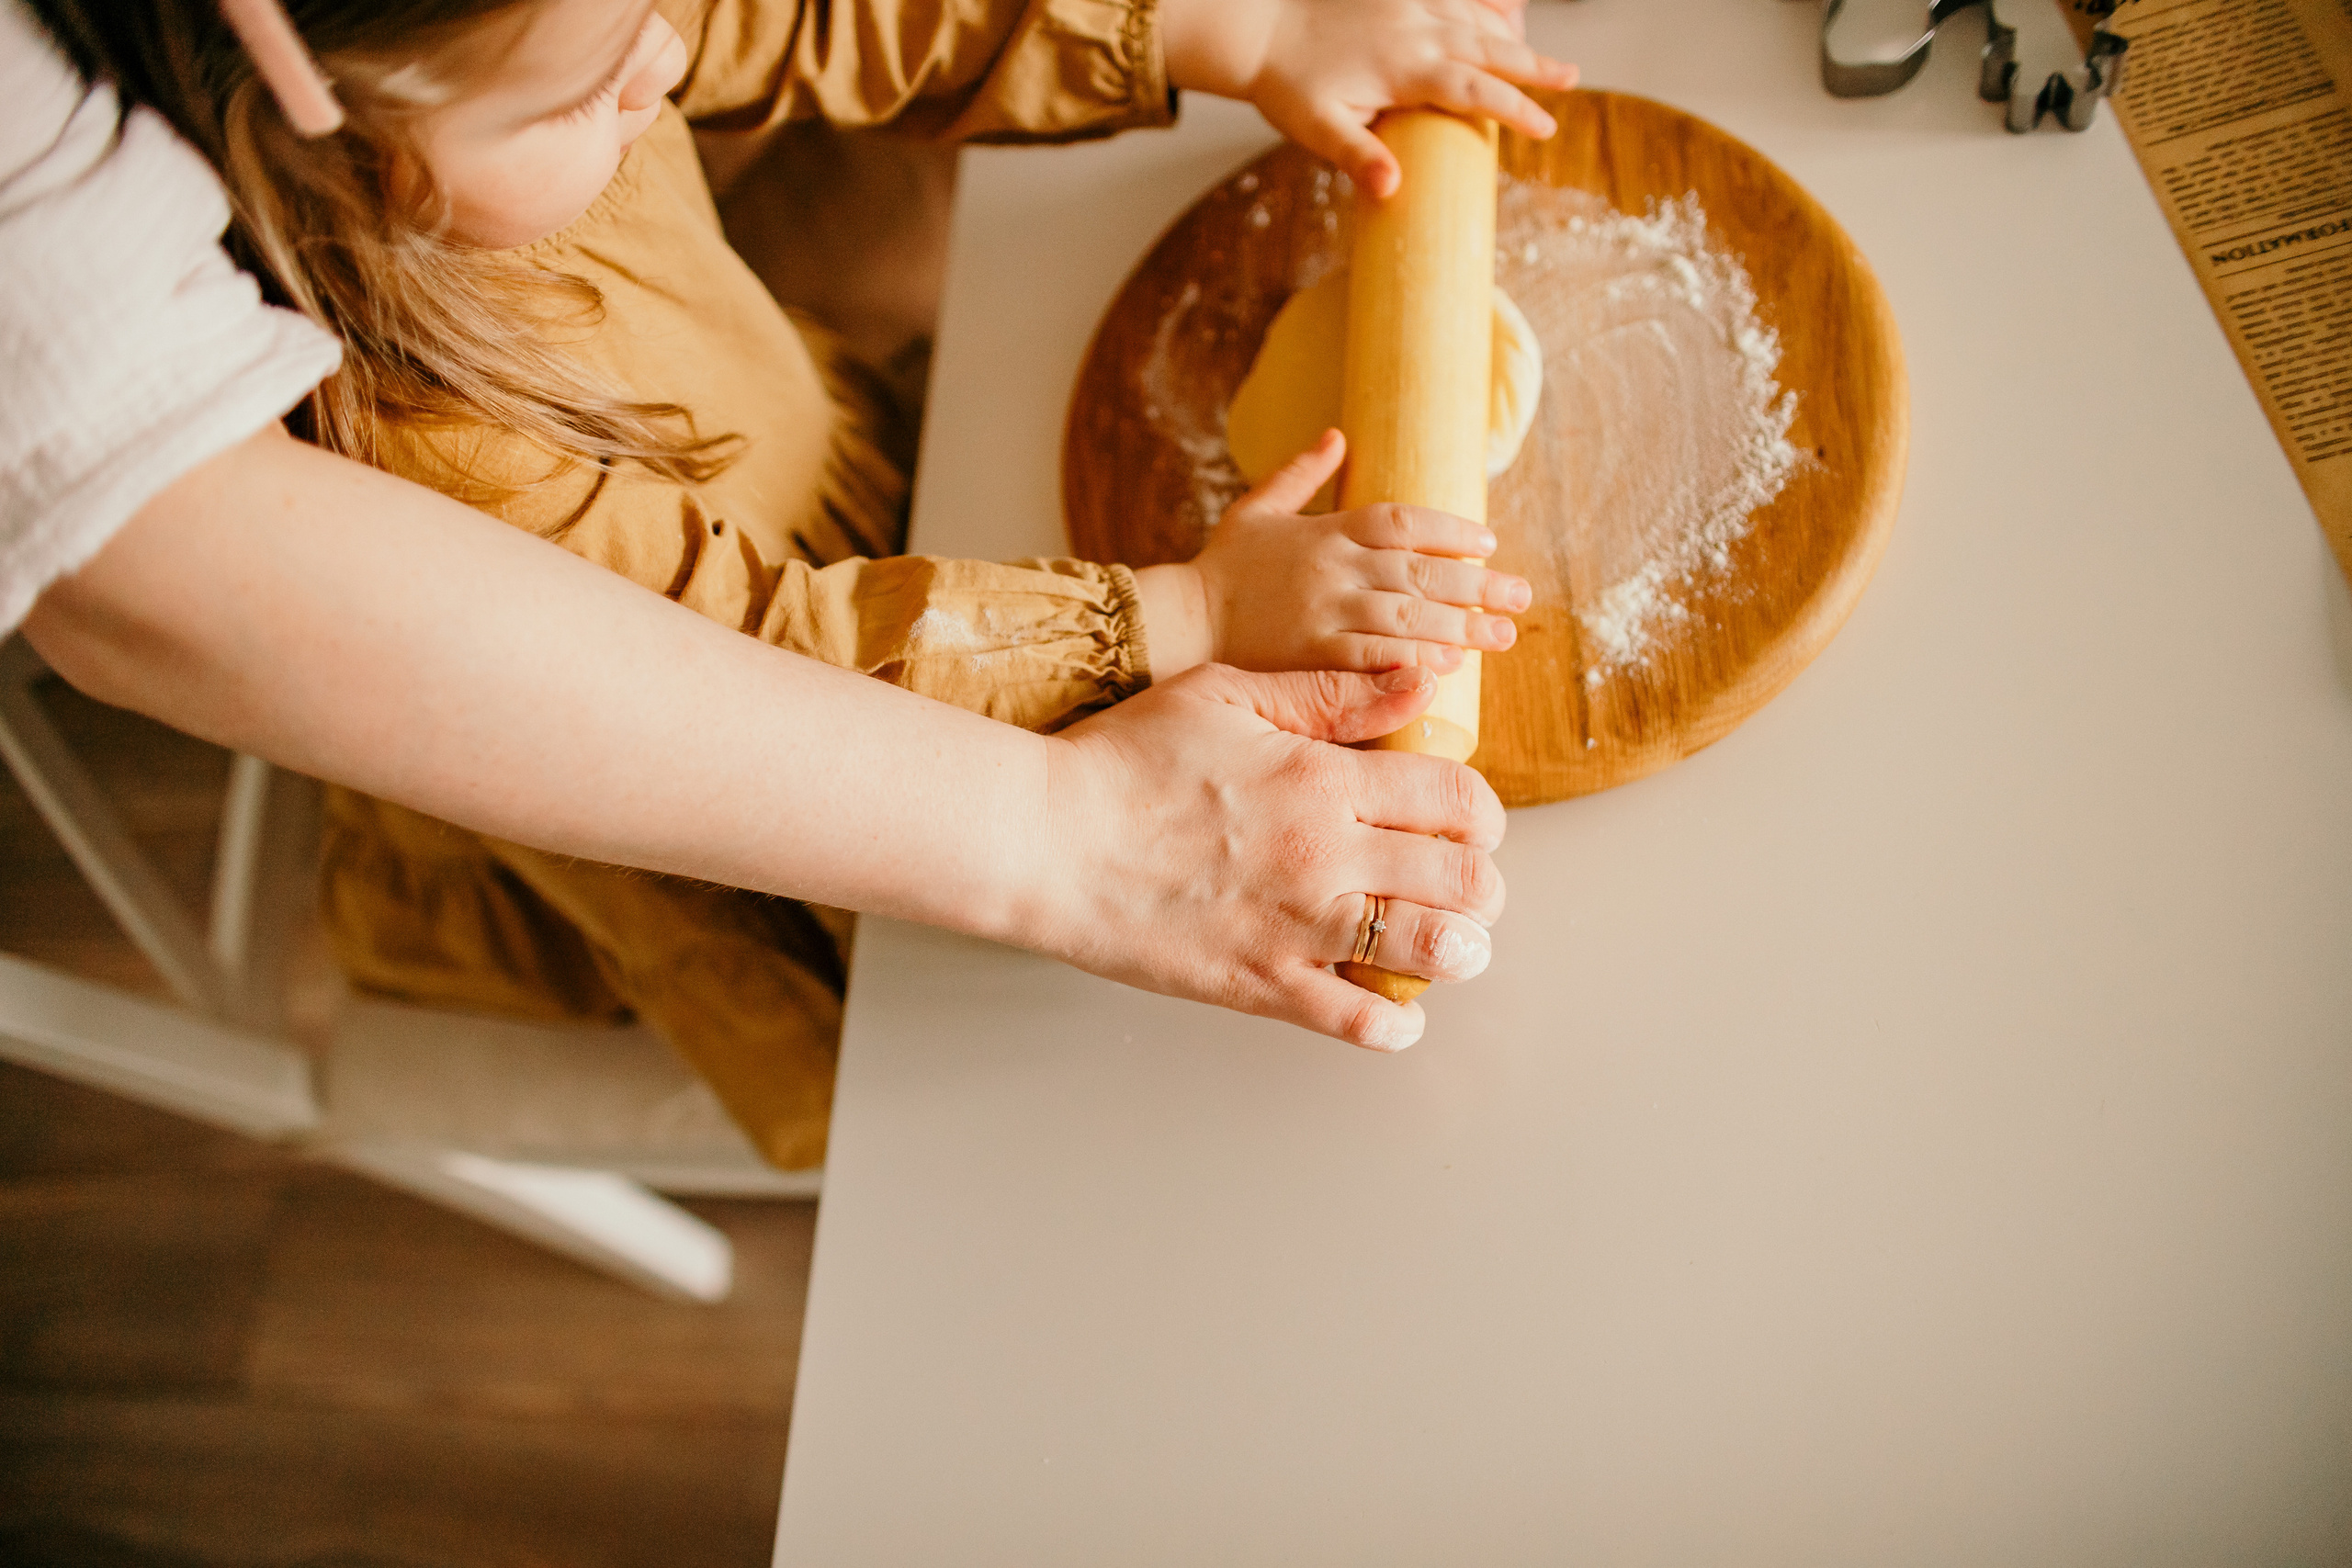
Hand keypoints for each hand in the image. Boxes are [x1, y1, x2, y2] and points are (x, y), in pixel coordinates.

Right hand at [1029, 662, 1506, 1050]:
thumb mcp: (1229, 695)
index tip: (1467, 821)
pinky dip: (1397, 1022)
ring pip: (1434, 952)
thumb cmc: (1126, 760)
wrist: (1045, 839)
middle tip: (1464, 885)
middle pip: (1465, 879)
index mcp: (1324, 780)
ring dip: (1460, 950)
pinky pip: (1361, 1023)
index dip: (1482, 813)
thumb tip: (1420, 682)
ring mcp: (1296, 928)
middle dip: (1481, 884)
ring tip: (1449, 944)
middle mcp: (1326, 857)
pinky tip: (1395, 1005)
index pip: (1458, 799)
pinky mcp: (1261, 985)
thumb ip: (1332, 692)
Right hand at [1134, 429, 1530, 677]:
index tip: (1490, 543)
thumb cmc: (1222, 569)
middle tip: (1520, 598)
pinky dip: (1415, 659)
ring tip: (1502, 636)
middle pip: (1421, 570)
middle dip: (1477, 585)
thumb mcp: (1257, 508)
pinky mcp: (1313, 657)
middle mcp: (1332, 568)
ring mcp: (1324, 612)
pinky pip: (1375, 656)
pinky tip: (1449, 665)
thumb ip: (1302, 472)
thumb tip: (1338, 435)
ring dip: (1461, 626)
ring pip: (1409, 615)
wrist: (1180, 622)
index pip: (1404, 520)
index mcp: (1326, 531)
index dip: (1452, 530)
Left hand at [1160, 0, 1576, 196]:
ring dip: (1513, 33)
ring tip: (1543, 53)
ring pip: (1477, 16)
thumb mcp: (1317, 129)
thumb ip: (1357, 157)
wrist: (1261, 29)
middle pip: (1489, 46)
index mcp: (1405, 67)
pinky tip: (1504, 11)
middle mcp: (1417, 29)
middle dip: (1533, 64)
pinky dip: (1484, 2)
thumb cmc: (1288, 86)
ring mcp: (1411, 4)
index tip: (1546, 127)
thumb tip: (1391, 190)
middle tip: (1572, 79)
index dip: (1514, 108)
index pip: (1474, 89)